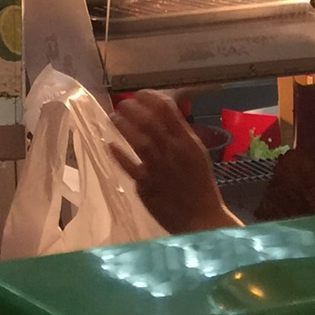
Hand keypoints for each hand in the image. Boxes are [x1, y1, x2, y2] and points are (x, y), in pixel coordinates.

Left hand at [110, 91, 238, 233]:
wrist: (203, 220)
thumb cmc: (201, 185)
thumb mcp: (197, 154)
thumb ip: (181, 134)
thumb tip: (164, 113)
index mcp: (187, 142)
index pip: (167, 110)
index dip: (150, 98)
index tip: (140, 94)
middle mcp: (172, 152)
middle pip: (149, 122)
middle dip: (133, 109)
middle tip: (123, 103)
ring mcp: (158, 169)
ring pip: (138, 141)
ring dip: (124, 127)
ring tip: (113, 118)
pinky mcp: (147, 187)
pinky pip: (130, 167)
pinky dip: (119, 155)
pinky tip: (110, 145)